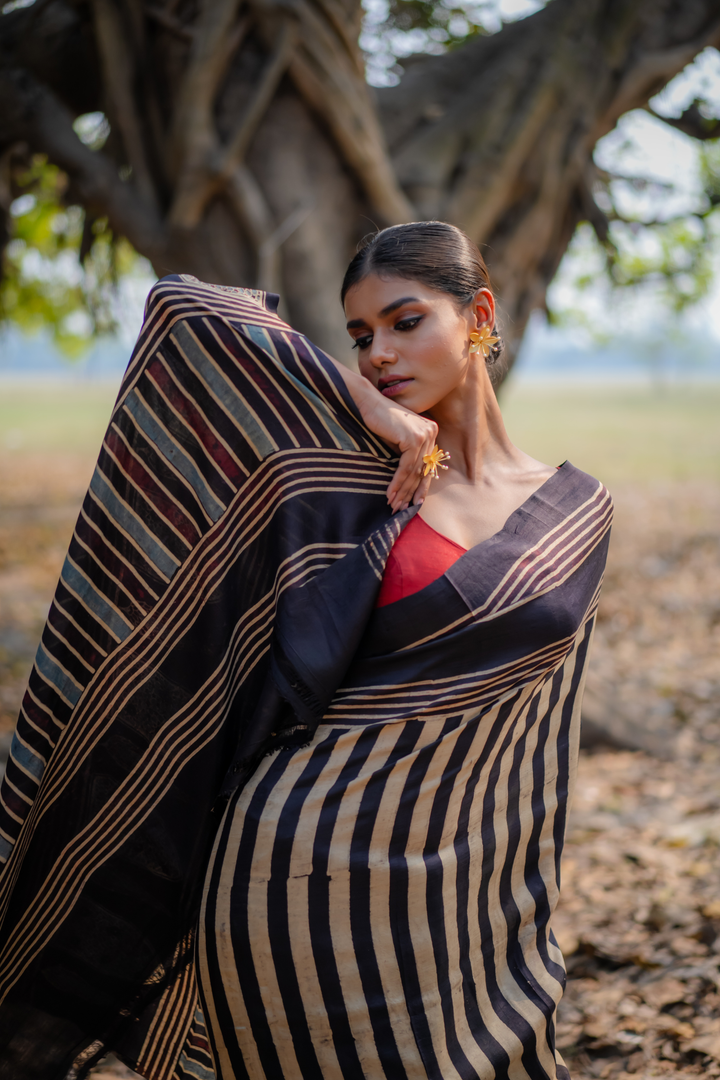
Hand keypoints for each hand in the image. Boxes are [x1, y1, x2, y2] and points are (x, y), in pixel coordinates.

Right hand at [358, 390, 438, 512]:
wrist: (368, 402)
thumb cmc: (379, 420)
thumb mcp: (398, 439)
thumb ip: (407, 455)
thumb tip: (409, 481)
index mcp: (431, 432)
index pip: (427, 464)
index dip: (420, 486)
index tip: (414, 503)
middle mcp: (431, 432)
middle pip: (422, 470)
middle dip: (410, 492)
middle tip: (402, 508)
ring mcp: (424, 435)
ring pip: (414, 471)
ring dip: (403, 491)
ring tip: (394, 505)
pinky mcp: (414, 439)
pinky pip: (406, 468)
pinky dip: (397, 482)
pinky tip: (390, 494)